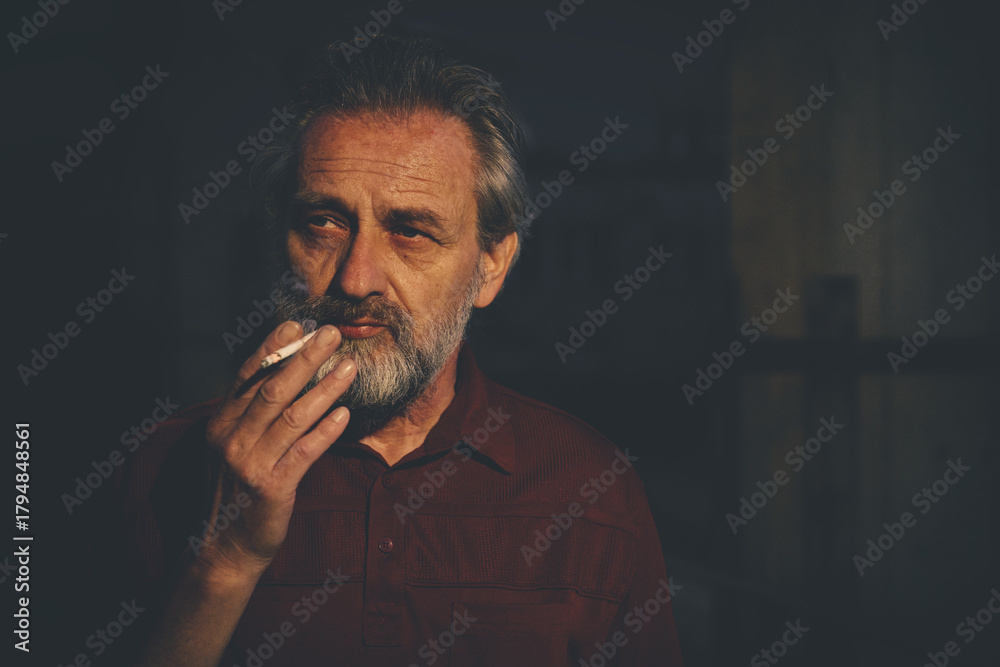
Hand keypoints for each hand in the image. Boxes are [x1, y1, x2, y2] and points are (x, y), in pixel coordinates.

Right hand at [200, 321, 356, 574]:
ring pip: (293, 416)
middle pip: (273, 389)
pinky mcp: (273, 487)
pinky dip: (325, 431)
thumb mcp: (234, 448)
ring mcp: (251, 463)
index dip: (274, 349)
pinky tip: (345, 413)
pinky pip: (304, 451)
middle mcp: (232, 439)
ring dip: (324, 388)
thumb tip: (283, 376)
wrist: (225, 549)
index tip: (297, 324)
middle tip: (332, 333)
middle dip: (305, 358)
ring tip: (349, 368)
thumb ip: (251, 416)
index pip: (248, 377)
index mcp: (221, 424)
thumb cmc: (237, 493)